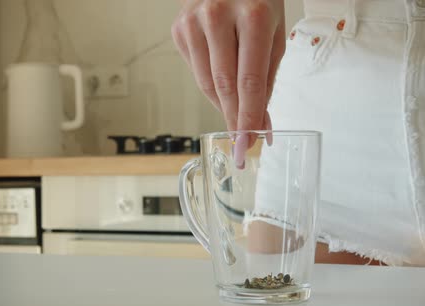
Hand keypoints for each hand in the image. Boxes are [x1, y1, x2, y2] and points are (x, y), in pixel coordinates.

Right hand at [172, 0, 284, 165]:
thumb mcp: (274, 32)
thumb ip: (267, 78)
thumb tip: (259, 121)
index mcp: (252, 15)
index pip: (249, 80)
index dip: (248, 116)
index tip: (249, 142)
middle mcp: (218, 16)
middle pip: (224, 85)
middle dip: (234, 118)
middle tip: (241, 142)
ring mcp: (193, 22)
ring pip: (205, 82)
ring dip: (222, 104)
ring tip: (235, 112)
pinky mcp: (179, 29)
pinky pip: (195, 70)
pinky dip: (209, 83)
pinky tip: (221, 80)